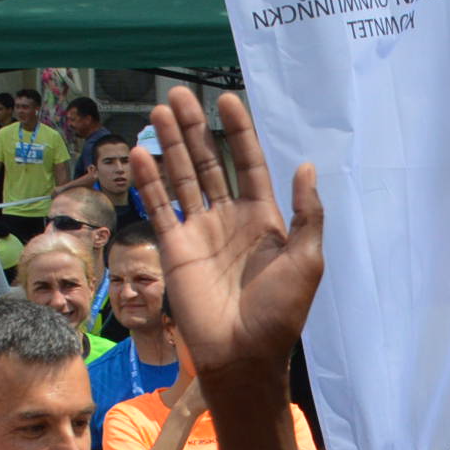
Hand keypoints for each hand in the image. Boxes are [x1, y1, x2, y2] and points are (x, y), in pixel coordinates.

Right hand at [138, 86, 325, 431]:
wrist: (244, 355)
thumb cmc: (280, 312)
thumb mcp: (307, 261)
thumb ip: (306, 214)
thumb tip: (306, 166)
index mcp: (264, 219)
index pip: (248, 164)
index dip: (238, 133)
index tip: (227, 101)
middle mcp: (229, 218)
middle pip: (209, 163)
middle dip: (194, 129)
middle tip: (179, 95)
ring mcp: (199, 232)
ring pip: (183, 178)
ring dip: (170, 146)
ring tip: (159, 111)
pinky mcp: (174, 249)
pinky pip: (161, 208)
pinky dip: (151, 182)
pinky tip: (142, 154)